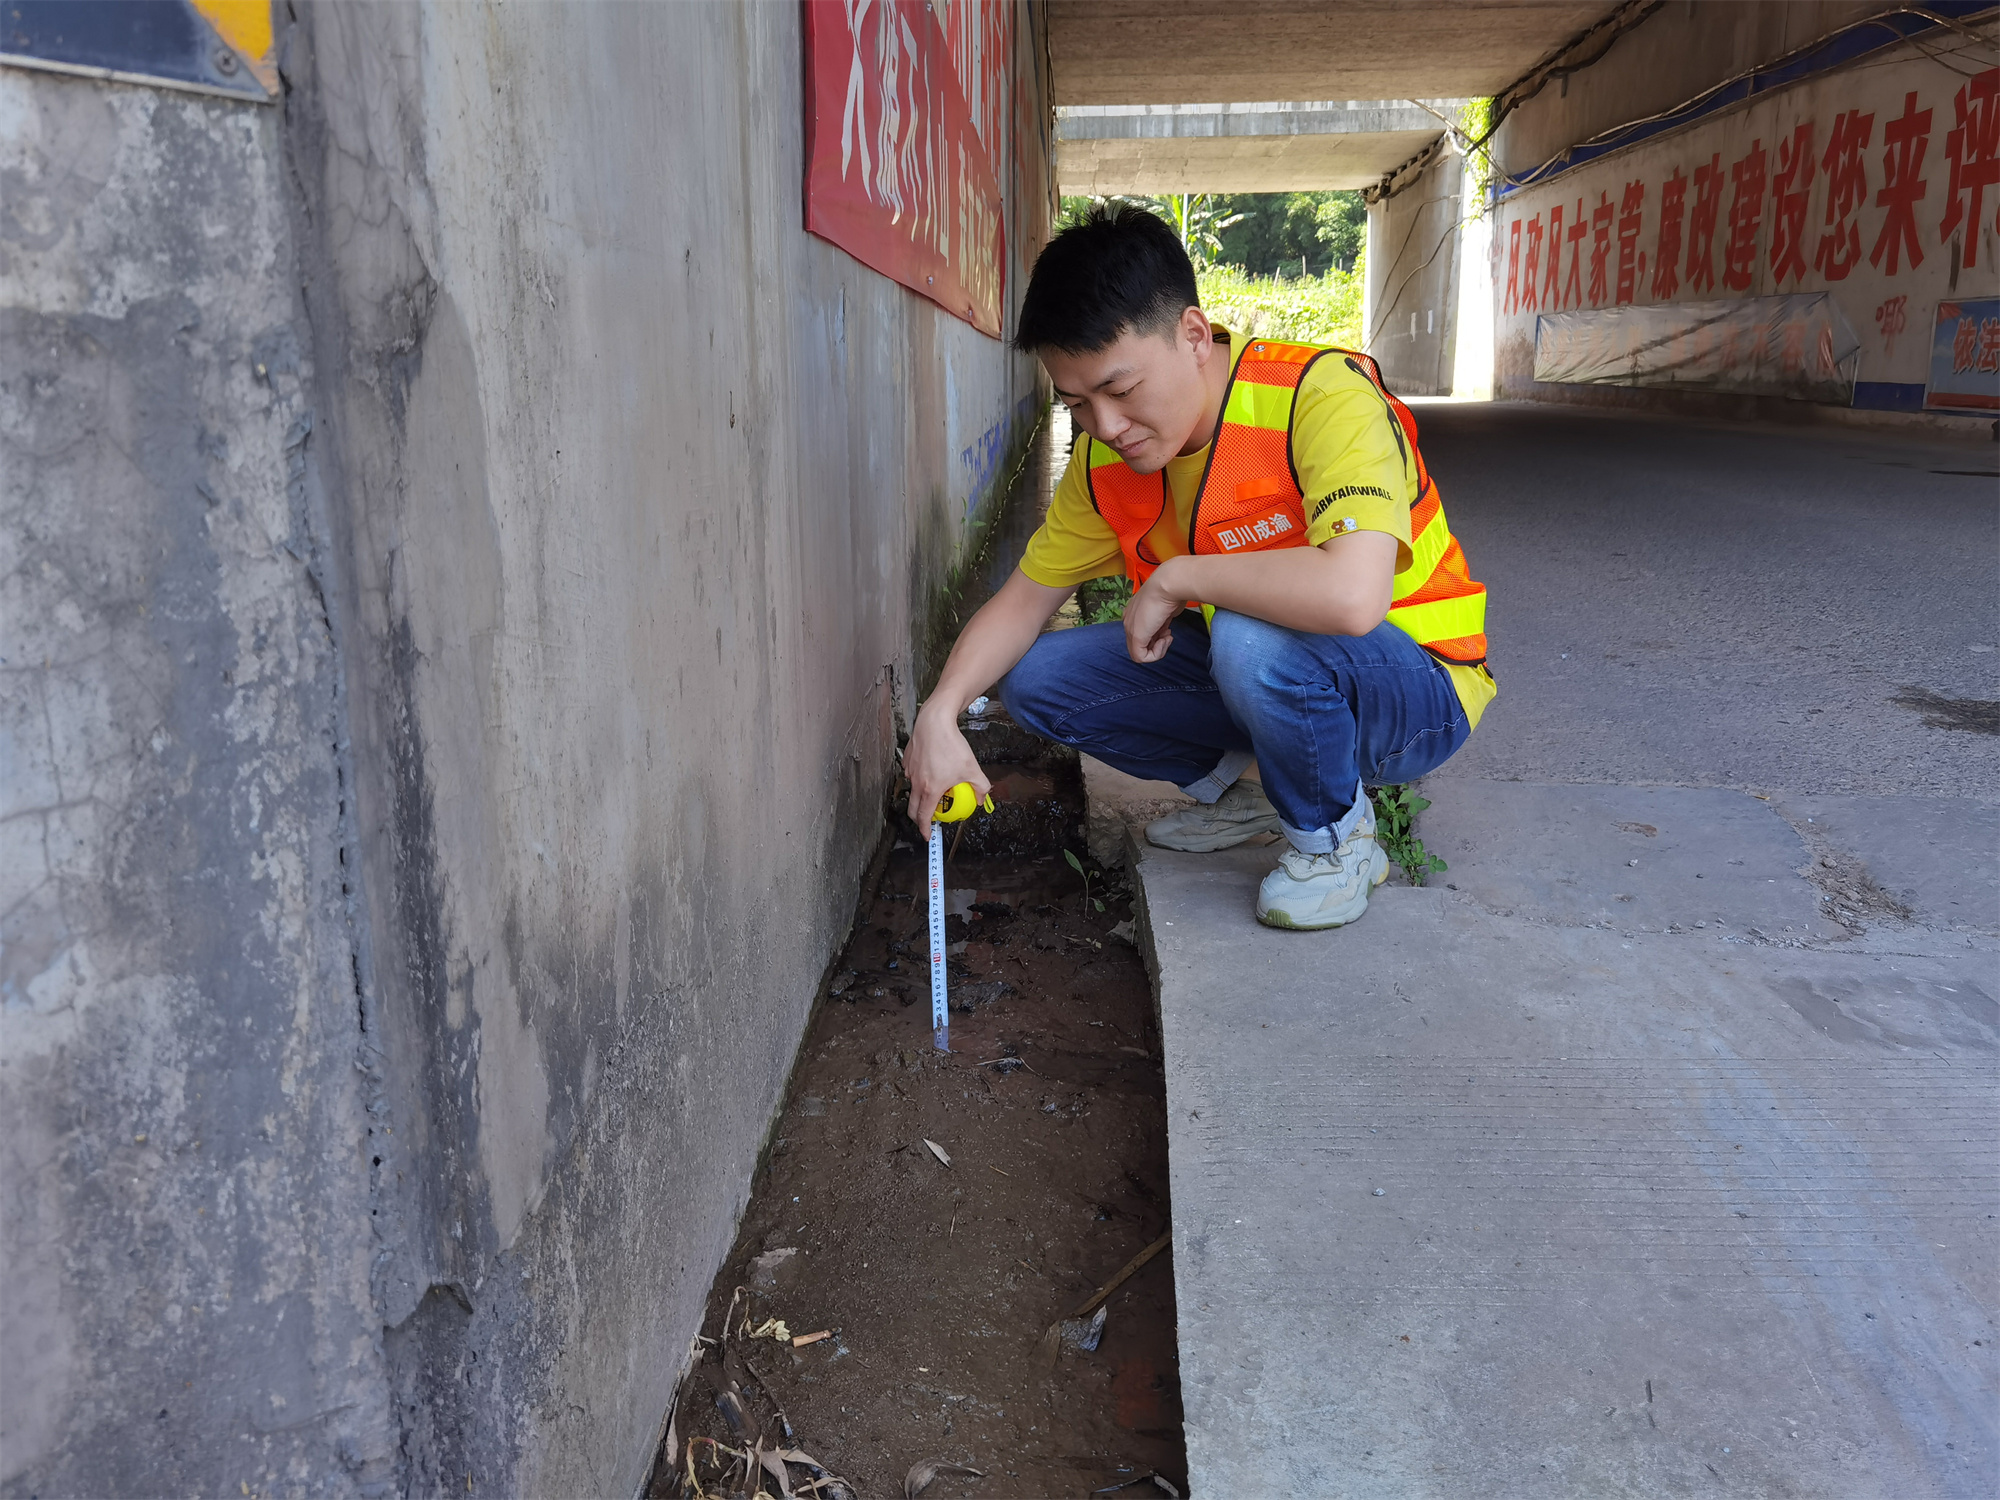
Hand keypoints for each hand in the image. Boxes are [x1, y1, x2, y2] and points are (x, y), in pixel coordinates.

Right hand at [904, 707, 990, 839]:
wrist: (935, 722)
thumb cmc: (952, 746)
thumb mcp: (972, 768)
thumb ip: (981, 787)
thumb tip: (982, 799)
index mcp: (930, 790)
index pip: (924, 817)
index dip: (925, 829)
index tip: (928, 835)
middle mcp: (916, 783)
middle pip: (913, 808)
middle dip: (918, 818)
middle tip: (927, 820)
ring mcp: (909, 771)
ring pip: (912, 790)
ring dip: (919, 798)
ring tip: (932, 794)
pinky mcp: (907, 760)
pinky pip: (911, 775)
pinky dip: (918, 779)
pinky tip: (930, 771)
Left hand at [1123, 562, 1187, 663]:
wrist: (1168, 585)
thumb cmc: (1171, 591)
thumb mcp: (1166, 609)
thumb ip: (1161, 621)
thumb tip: (1164, 628)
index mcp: (1134, 612)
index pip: (1142, 633)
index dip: (1157, 637)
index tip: (1167, 630)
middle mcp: (1129, 620)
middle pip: (1140, 644)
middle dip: (1156, 645)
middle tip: (1168, 636)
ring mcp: (1130, 628)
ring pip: (1140, 653)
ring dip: (1158, 650)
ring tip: (1167, 637)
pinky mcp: (1135, 636)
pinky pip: (1141, 657)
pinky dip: (1156, 654)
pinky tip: (1164, 641)